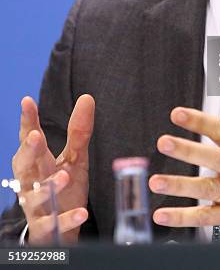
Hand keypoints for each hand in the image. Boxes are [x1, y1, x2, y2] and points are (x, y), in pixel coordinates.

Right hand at [12, 95, 94, 244]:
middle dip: (29, 151)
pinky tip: (81, 212)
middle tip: (35, 136)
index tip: (27, 102)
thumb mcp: (75, 158)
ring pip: (35, 197)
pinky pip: (54, 225)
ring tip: (64, 176)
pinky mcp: (47, 229)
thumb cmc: (65, 188)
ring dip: (48, 186)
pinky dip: (67, 219)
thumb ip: (78, 131)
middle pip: (25, 166)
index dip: (28, 121)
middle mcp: (32, 183)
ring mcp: (37, 206)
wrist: (62, 228)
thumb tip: (87, 97)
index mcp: (37, 163)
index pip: (29, 139)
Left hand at [149, 91, 219, 238]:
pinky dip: (184, 218)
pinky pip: (206, 217)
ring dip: (180, 186)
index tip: (178, 113)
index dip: (200, 121)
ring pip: (206, 188)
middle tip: (164, 142)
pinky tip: (163, 214)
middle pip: (213, 157)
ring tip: (156, 182)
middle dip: (188, 150)